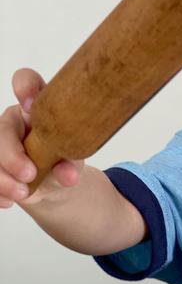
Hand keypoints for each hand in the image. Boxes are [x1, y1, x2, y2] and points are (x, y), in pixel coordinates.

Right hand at [0, 68, 83, 207]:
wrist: (54, 184)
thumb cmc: (64, 161)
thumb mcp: (73, 163)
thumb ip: (70, 166)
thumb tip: (69, 175)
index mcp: (39, 108)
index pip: (27, 82)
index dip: (25, 87)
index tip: (30, 105)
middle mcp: (15, 120)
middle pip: (1, 128)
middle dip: (11, 155)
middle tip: (29, 174)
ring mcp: (0, 140)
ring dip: (2, 178)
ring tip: (24, 193)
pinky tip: (9, 201)